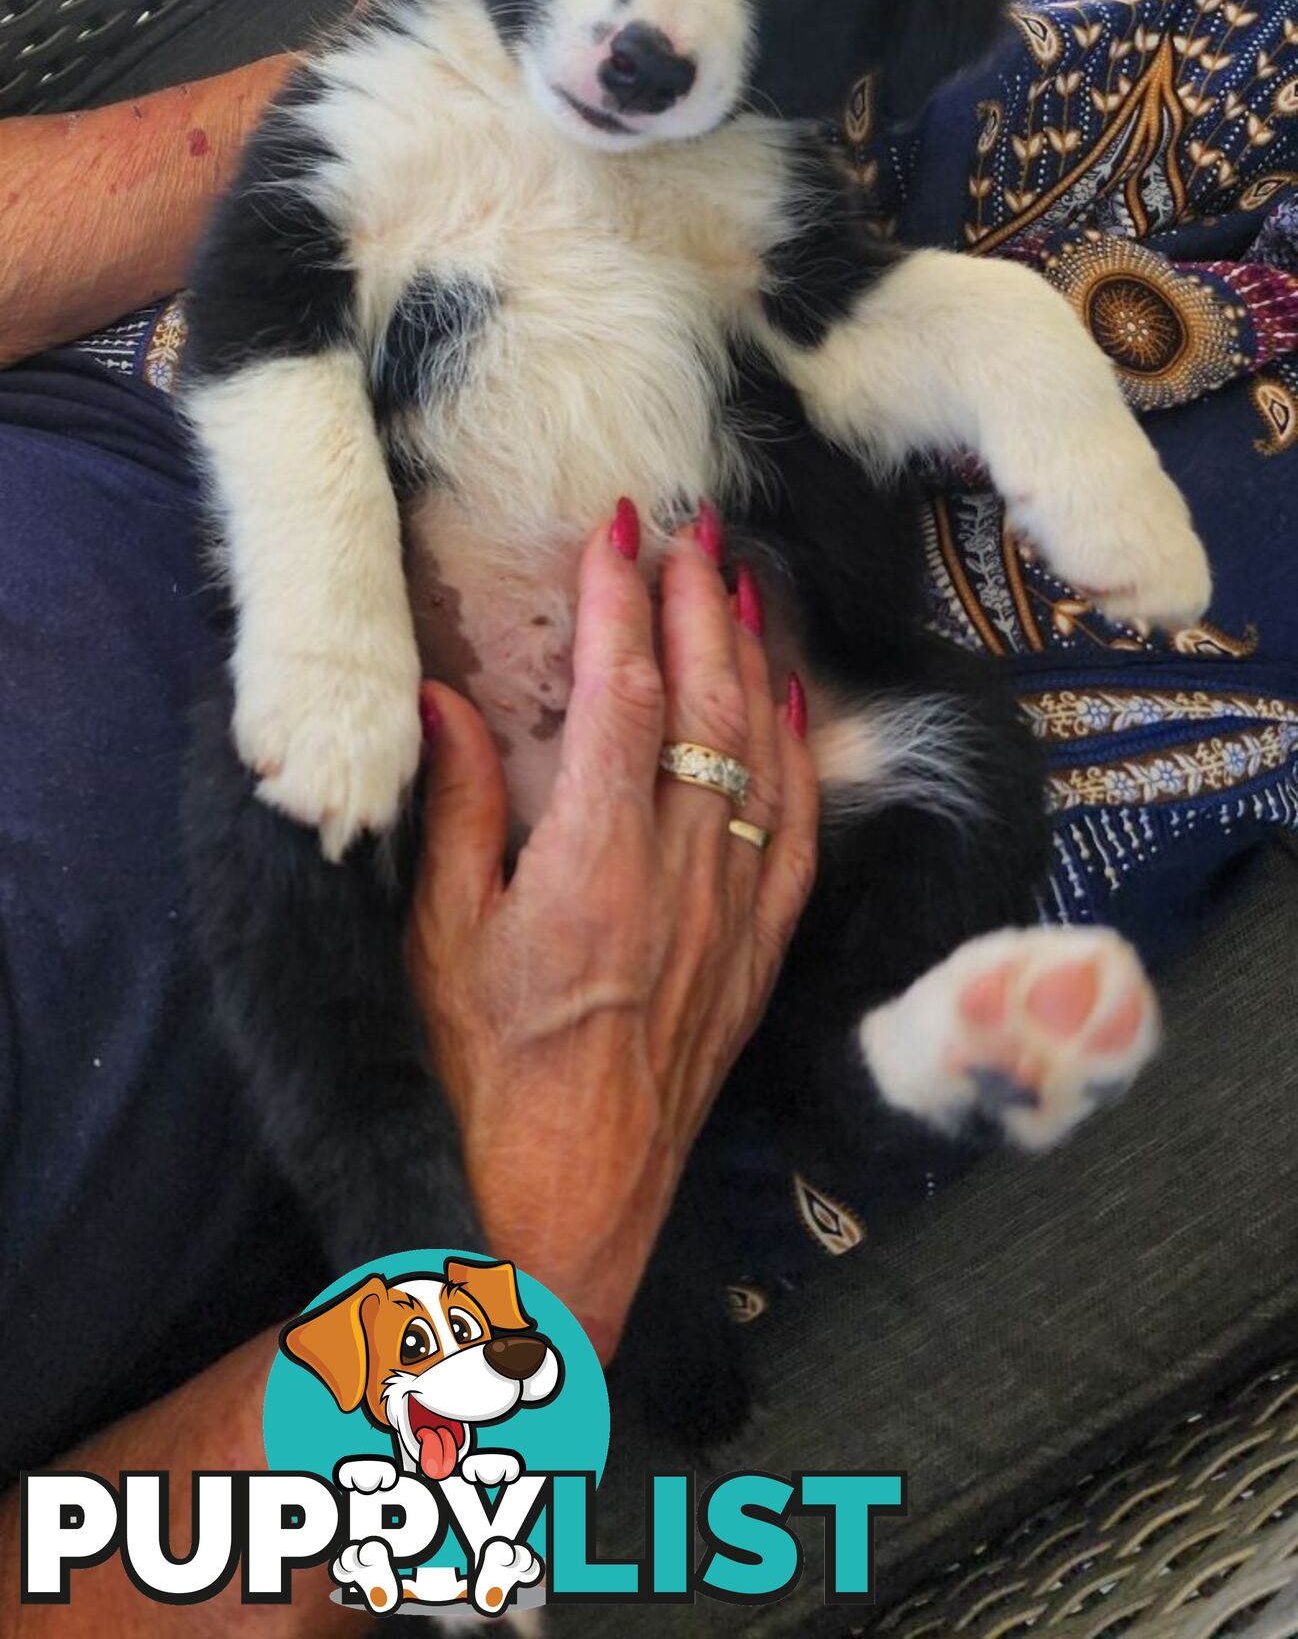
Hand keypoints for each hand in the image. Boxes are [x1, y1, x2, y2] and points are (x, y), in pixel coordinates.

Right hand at [406, 504, 818, 1357]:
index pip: (624, 697)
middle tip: (693, 525)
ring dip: (756, 660)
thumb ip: (454, 811)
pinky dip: (799, 758)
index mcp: (590, 867)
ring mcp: (729, 920)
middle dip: (701, 603)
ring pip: (763, 759)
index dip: (625, 603)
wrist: (552, 1212)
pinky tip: (792, 706)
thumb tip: (447, 701)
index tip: (616, 531)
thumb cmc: (474, 1084)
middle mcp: (677, 881)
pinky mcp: (753, 960)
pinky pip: (795, 837)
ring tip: (744, 581)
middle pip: (709, 708)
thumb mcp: (433, 942)